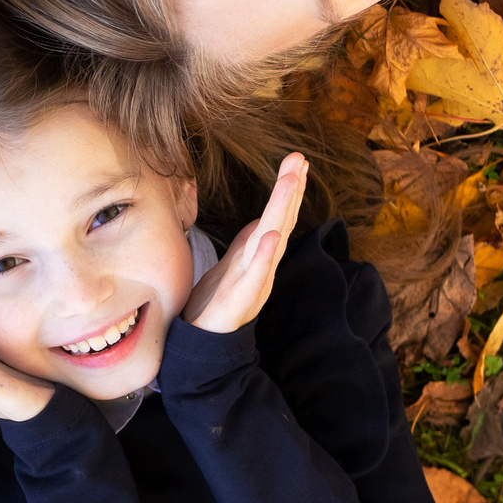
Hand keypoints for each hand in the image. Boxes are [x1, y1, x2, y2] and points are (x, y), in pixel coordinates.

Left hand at [183, 154, 308, 334]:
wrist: (203, 343)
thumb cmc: (218, 303)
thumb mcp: (233, 265)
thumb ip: (250, 244)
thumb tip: (265, 221)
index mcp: (257, 255)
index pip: (277, 217)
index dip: (287, 190)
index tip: (297, 160)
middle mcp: (261, 265)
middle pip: (279, 222)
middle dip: (290, 191)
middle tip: (299, 160)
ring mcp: (253, 281)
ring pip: (272, 241)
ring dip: (282, 211)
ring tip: (290, 183)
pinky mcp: (241, 300)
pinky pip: (255, 275)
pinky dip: (264, 256)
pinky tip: (272, 236)